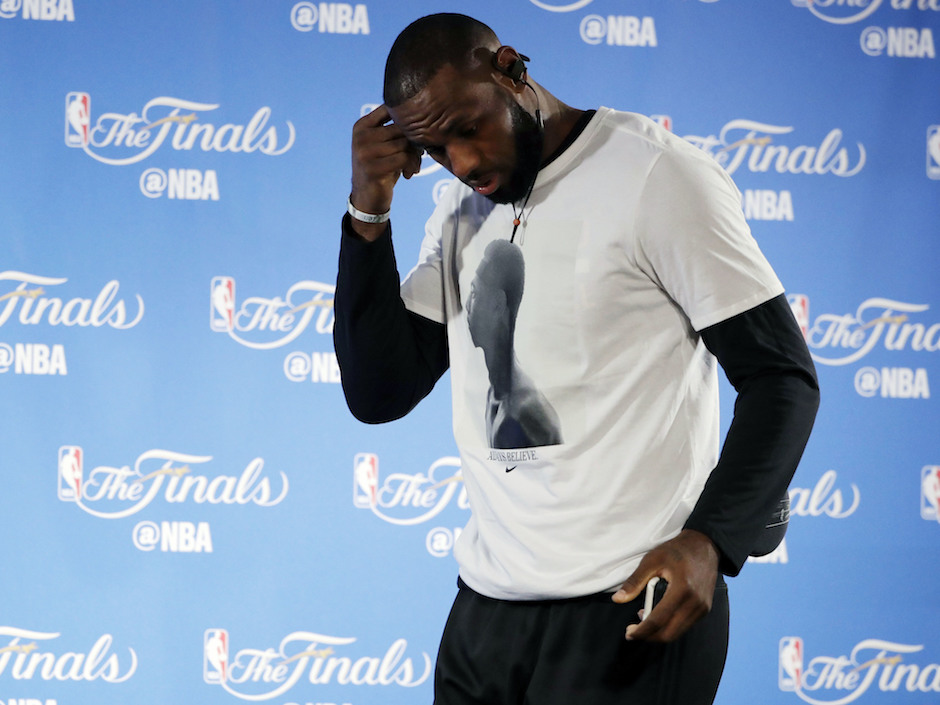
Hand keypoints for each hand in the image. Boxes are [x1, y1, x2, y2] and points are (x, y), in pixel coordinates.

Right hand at [349, 104, 421, 239]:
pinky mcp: (373, 168)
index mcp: (362, 125)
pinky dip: (412, 166)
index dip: (408, 120)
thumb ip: (395, 128)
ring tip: (413, 166)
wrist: (368, 197)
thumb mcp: (383, 144)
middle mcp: (361, 136)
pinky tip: (409, 174)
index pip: (390, 109)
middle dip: (415, 141)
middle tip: (419, 155)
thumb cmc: (382, 166)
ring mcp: (364, 152)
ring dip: (415, 156)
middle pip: (401, 127)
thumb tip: (425, 115)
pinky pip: (404, 158)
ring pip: (404, 144)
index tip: (416, 133)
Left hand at [611, 529, 718, 642]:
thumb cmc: (676, 550)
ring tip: (643, 620)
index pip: (659, 619)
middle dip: (649, 636)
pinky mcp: (704, 609)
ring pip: (677, 632)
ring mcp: (702, 608)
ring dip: (658, 632)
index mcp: (682, 589)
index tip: (629, 633)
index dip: (642, 630)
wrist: (704, 546)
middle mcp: (695, 602)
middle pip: (669, 632)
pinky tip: (657, 616)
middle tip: (633, 631)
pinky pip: (684, 626)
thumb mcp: (651, 560)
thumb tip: (618, 599)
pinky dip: (669, 626)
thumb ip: (635, 581)